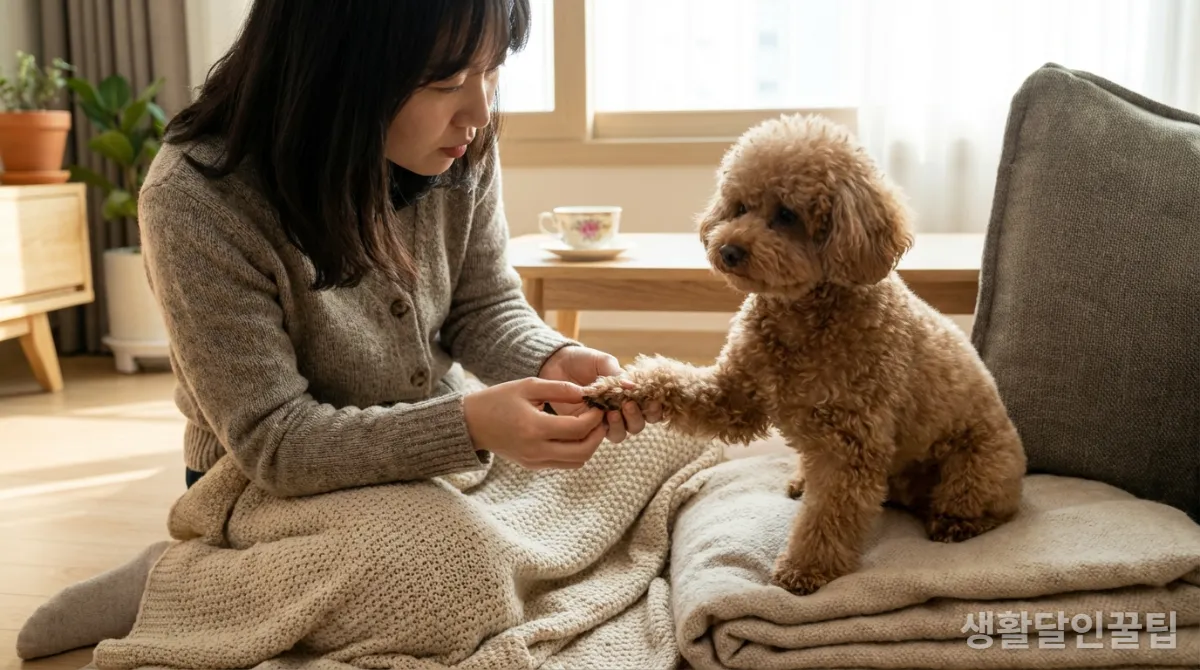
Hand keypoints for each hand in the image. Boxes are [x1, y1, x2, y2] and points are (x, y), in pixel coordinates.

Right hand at [463, 377, 606, 468]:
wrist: (472, 423)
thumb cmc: (499, 400)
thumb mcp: (528, 386)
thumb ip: (560, 388)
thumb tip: (587, 393)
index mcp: (535, 427)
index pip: (578, 428)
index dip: (594, 417)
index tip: (598, 405)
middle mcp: (536, 450)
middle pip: (583, 451)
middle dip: (597, 435)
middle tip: (600, 418)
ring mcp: (535, 461)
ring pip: (577, 461)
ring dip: (589, 445)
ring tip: (589, 426)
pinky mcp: (533, 466)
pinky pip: (564, 463)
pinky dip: (576, 451)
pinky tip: (574, 433)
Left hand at [539, 346, 662, 442]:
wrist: (556, 364)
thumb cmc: (583, 361)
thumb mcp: (602, 362)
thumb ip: (618, 373)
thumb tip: (632, 386)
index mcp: (630, 394)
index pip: (650, 408)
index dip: (656, 408)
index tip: (653, 400)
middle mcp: (620, 411)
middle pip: (638, 425)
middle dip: (637, 417)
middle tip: (628, 405)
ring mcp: (603, 420)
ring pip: (621, 434)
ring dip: (621, 426)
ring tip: (612, 413)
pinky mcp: (586, 426)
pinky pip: (600, 435)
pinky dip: (603, 428)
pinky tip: (599, 414)